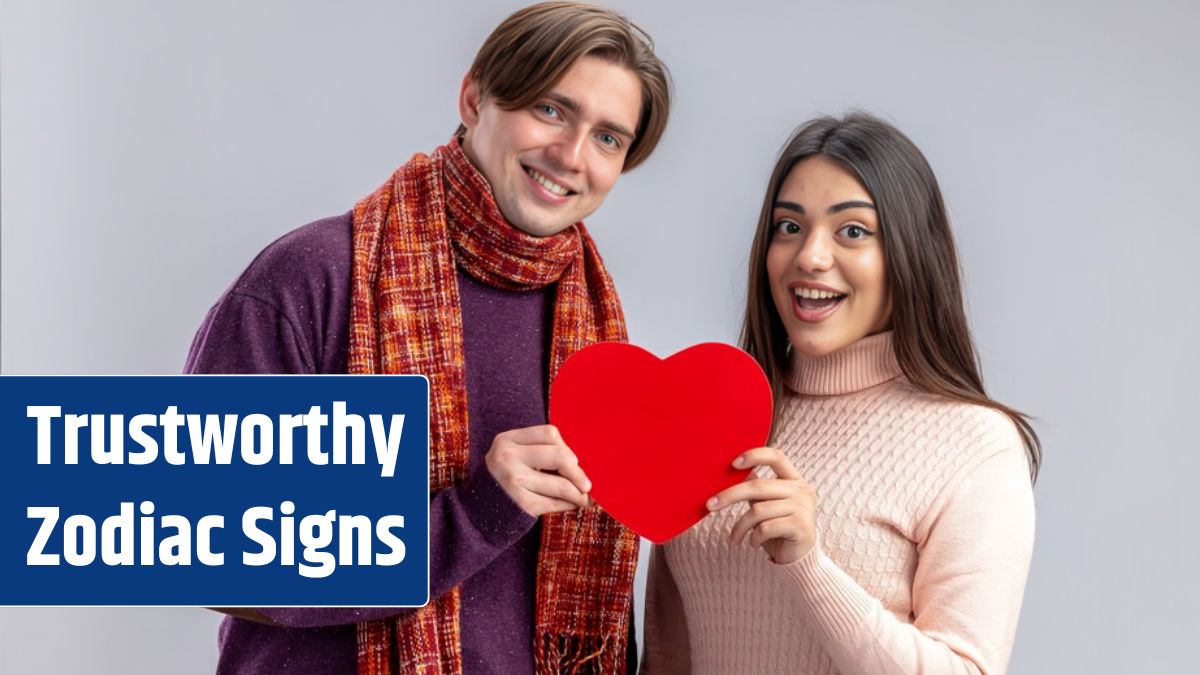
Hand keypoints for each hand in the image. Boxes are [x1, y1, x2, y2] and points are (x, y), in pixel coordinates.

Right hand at [485, 424, 591, 516]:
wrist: (478, 509)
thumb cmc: (506, 478)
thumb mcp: (515, 456)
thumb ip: (541, 452)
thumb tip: (580, 464)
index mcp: (507, 440)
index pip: (550, 433)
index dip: (566, 447)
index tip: (572, 461)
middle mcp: (508, 457)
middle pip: (559, 456)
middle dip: (577, 472)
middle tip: (586, 484)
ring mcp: (513, 481)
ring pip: (561, 484)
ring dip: (578, 493)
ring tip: (583, 498)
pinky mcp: (520, 504)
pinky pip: (554, 503)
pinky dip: (567, 505)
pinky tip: (569, 505)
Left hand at [707, 447, 816, 564]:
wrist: (798, 558)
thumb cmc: (778, 528)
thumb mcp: (766, 504)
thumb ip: (756, 488)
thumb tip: (733, 471)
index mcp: (794, 479)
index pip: (776, 456)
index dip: (754, 456)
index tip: (733, 464)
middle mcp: (802, 490)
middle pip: (758, 486)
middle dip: (730, 495)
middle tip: (710, 505)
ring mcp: (803, 508)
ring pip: (758, 510)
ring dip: (740, 526)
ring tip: (735, 537)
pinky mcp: (800, 526)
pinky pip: (765, 528)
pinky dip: (753, 537)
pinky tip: (753, 543)